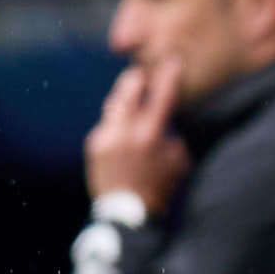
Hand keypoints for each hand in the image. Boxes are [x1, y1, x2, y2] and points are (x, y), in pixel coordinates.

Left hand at [85, 58, 191, 215]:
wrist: (127, 212)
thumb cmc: (160, 188)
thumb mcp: (179, 161)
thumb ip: (173, 135)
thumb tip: (168, 117)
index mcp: (150, 135)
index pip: (162, 95)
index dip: (168, 75)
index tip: (173, 61)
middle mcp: (125, 131)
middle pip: (128, 90)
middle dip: (136, 79)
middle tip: (142, 73)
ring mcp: (106, 136)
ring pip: (115, 104)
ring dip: (124, 98)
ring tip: (132, 95)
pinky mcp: (94, 144)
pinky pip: (107, 124)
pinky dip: (117, 122)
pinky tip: (124, 129)